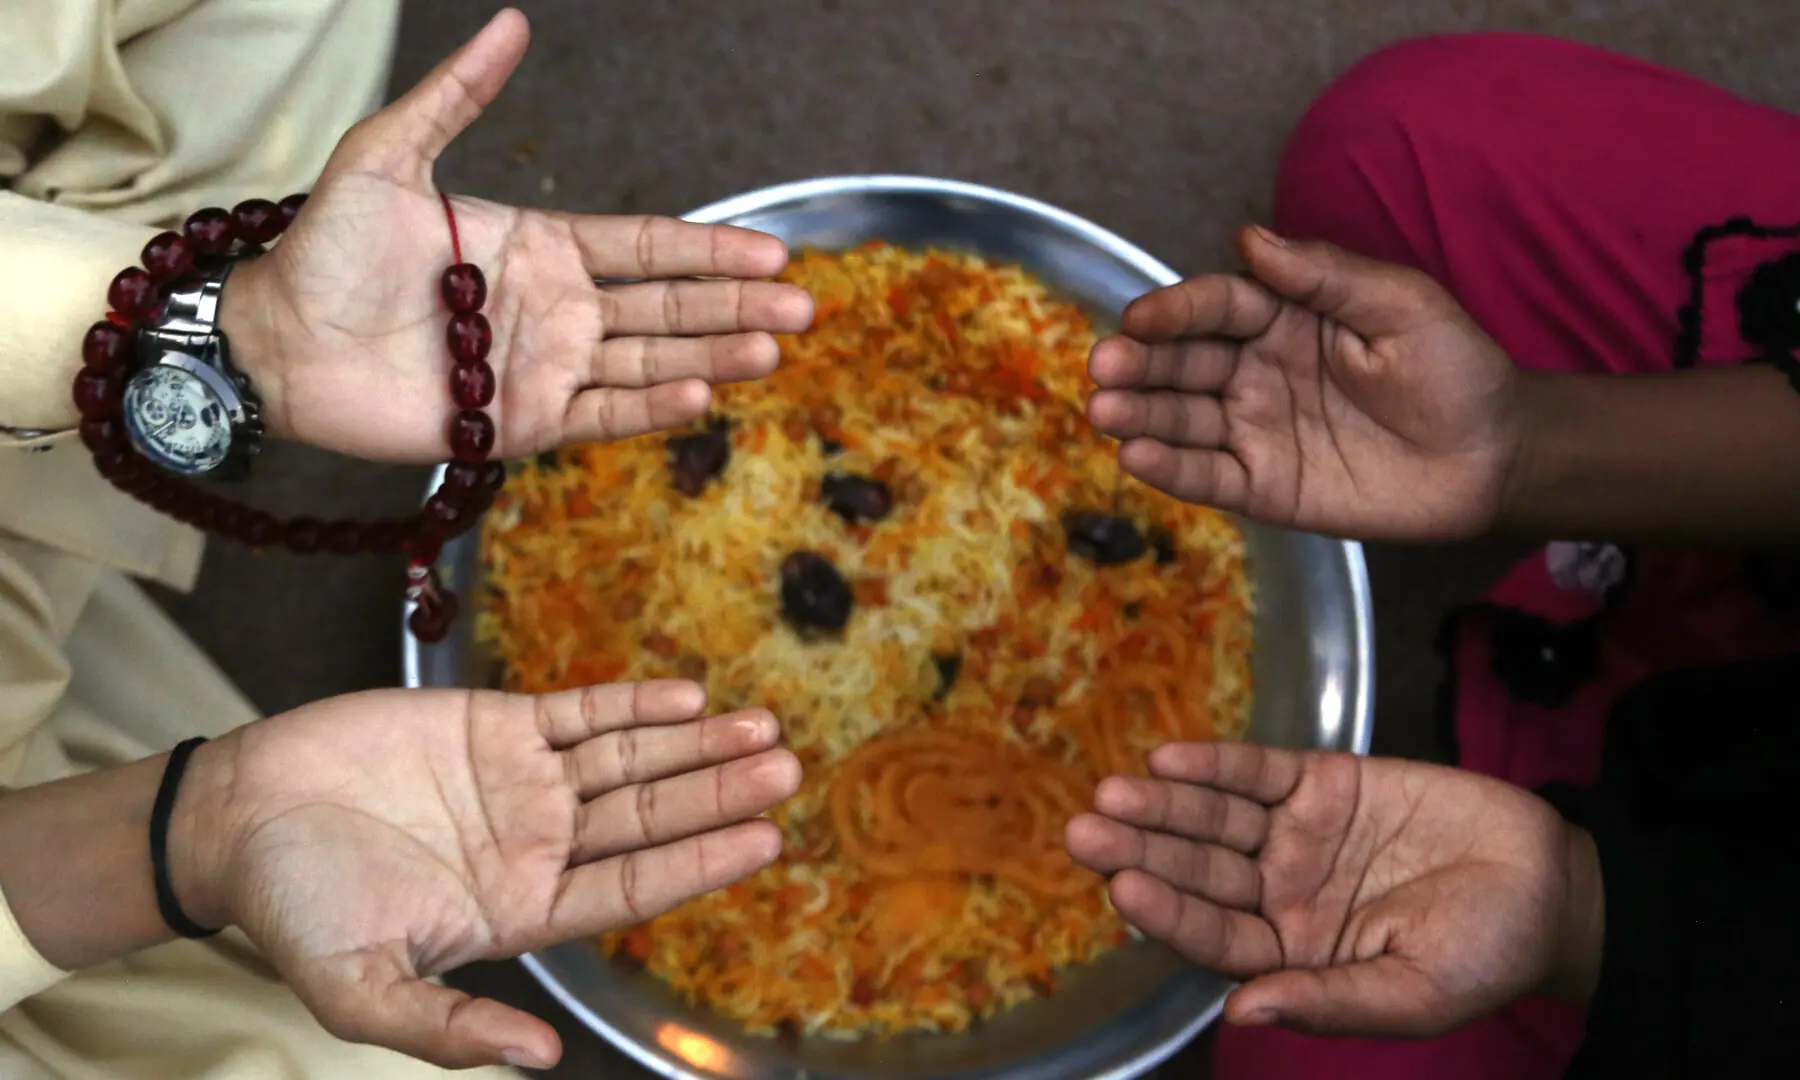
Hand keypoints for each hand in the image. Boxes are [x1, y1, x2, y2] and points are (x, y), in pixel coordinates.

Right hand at [173, 680, 800, 1069]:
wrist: (238, 817)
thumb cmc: (294, 909)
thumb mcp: (360, 990)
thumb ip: (448, 1028)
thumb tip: (543, 1063)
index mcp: (523, 909)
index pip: (636, 888)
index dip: (701, 861)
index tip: (766, 840)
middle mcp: (538, 843)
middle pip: (650, 816)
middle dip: (719, 793)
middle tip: (790, 768)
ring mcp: (522, 781)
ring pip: (630, 759)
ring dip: (695, 744)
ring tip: (764, 728)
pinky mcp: (494, 724)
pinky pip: (579, 712)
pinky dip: (632, 703)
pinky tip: (688, 698)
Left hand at [221, 8, 813, 462]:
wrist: (275, 340)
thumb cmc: (327, 247)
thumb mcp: (389, 155)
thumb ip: (456, 95)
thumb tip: (513, 22)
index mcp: (542, 247)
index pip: (647, 248)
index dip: (711, 250)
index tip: (775, 250)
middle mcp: (558, 310)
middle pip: (667, 308)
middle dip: (737, 305)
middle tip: (804, 305)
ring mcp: (545, 370)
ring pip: (649, 363)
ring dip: (713, 356)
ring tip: (772, 348)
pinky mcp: (518, 426)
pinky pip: (599, 416)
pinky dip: (649, 408)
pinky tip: (699, 393)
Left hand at [1064, 743, 1604, 1036]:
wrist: (1553, 885)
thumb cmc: (1488, 954)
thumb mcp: (1415, 994)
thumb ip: (1329, 1002)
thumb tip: (1241, 1015)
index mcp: (1293, 954)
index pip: (1214, 937)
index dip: (1168, 915)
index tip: (1122, 893)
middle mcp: (1283, 893)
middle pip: (1199, 872)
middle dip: (1141, 851)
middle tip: (1084, 833)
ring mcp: (1299, 835)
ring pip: (1217, 818)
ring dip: (1165, 805)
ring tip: (1115, 792)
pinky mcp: (1326, 781)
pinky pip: (1260, 770)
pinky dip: (1218, 763)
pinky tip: (1172, 758)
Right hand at [1087, 226, 1523, 540]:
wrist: (1495, 457)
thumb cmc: (1454, 369)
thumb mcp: (1401, 304)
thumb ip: (1324, 274)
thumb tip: (1247, 236)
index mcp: (1283, 318)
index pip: (1216, 307)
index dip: (1176, 310)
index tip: (1140, 316)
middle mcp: (1255, 372)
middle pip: (1183, 363)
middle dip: (1140, 364)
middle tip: (1105, 367)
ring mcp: (1256, 431)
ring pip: (1183, 420)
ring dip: (1140, 415)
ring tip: (1105, 413)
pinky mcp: (1266, 487)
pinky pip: (1210, 478)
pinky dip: (1172, 471)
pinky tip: (1137, 459)